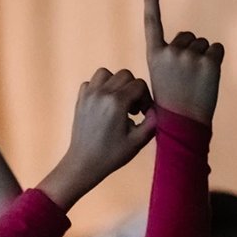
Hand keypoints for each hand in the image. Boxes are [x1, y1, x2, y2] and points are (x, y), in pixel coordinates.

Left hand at [38, 69, 155, 208]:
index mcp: (117, 102)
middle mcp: (101, 93)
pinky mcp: (80, 99)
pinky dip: (100, 88)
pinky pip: (92, 82)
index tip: (144, 114)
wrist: (84, 163)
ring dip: (116, 84)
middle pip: (124, 75)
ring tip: (119, 101)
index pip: (139, 85)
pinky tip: (104, 103)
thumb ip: (152, 122)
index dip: (146, 98)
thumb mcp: (139, 141)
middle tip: (133, 109)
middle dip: (133, 89)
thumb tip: (156, 109)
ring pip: (106, 74)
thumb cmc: (113, 154)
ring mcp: (88, 94)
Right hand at [143, 0, 223, 124]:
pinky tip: (208, 77)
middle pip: (188, 36)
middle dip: (190, 51)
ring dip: (203, 57)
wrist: (184, 123)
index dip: (152, 2)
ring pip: (204, 44)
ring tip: (196, 80)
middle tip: (187, 76)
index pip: (152, 23)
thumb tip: (186, 45)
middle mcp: (171, 51)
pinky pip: (217, 49)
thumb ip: (171, 57)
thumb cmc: (172, 103)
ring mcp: (190, 56)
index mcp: (155, 55)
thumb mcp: (162, 77)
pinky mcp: (209, 61)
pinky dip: (216, 60)